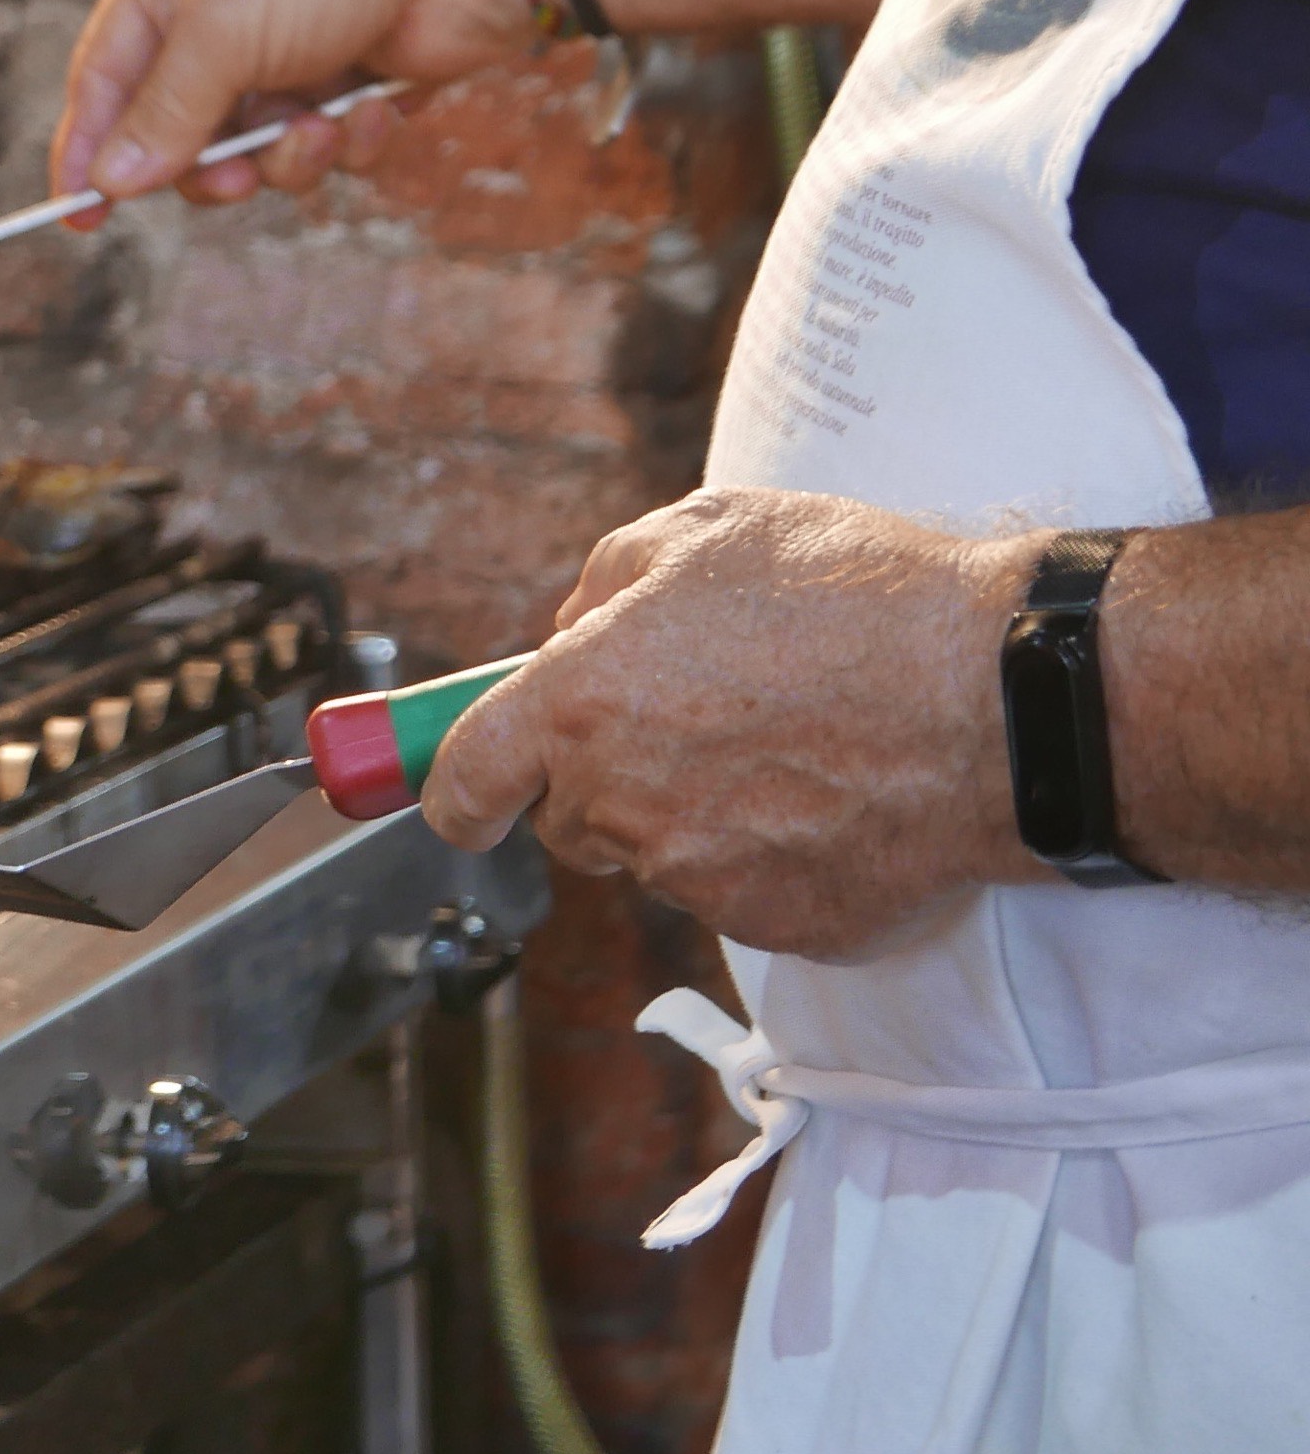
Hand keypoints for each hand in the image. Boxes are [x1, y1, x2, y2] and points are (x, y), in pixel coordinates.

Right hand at [50, 0, 536, 214]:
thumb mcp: (221, 32)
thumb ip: (163, 113)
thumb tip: (111, 183)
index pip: (104, 78)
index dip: (88, 149)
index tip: (78, 216)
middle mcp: (221, 16)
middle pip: (175, 131)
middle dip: (206, 165)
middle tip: (231, 183)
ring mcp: (287, 53)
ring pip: (250, 152)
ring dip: (284, 156)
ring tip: (318, 130)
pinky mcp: (347, 85)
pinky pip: (320, 148)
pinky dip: (345, 141)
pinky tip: (371, 109)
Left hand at [422, 487, 1046, 957]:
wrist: (1003, 694)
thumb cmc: (858, 597)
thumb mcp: (707, 530)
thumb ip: (604, 582)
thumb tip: (568, 631)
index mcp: (580, 703)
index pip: (465, 781)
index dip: (452, 792)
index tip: (459, 796)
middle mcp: (621, 801)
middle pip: (570, 820)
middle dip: (606, 779)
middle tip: (698, 719)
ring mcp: (696, 874)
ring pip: (659, 855)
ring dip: (696, 812)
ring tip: (792, 742)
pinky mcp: (773, 923)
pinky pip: (742, 893)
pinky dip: (774, 855)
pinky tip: (835, 792)